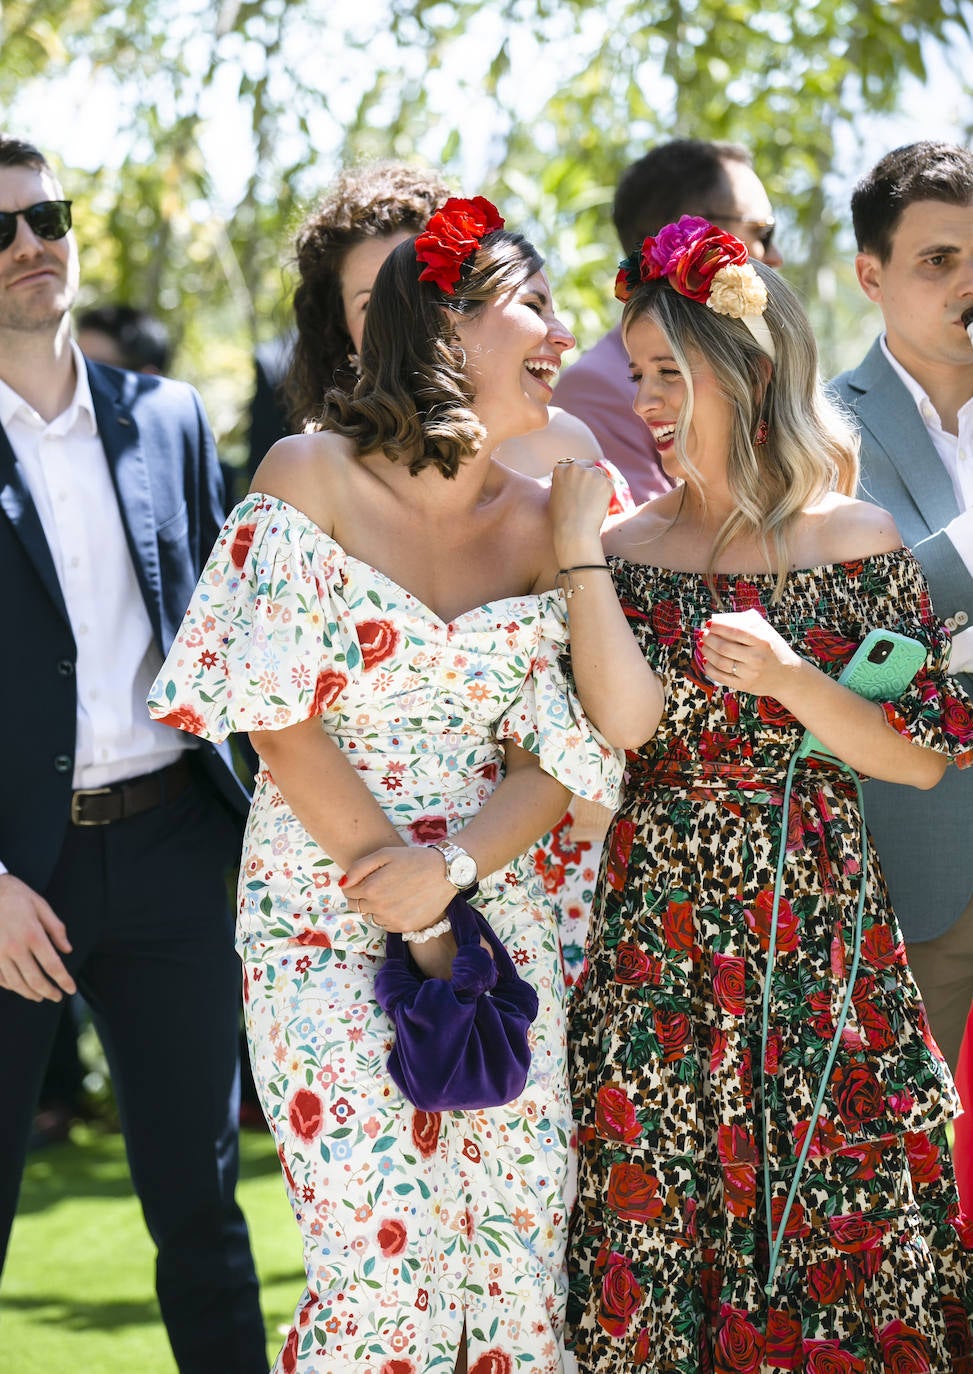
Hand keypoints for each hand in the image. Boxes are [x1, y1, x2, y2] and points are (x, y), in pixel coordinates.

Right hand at [0, 874, 75, 1001]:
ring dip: (30, 993)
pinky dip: (11, 986)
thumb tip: (67, 950)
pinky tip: (19, 987)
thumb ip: (56, 929)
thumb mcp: (41, 906)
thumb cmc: (16, 895)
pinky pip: (0, 978)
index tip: (71, 989)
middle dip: (49, 992)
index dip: (64, 981)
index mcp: (33, 935)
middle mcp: (15, 948)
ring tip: (39, 996)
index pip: (53, 966)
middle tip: (57, 997)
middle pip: (35, 980)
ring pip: (16, 983)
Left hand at [342, 846, 453, 934]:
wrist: (446, 872)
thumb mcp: (385, 854)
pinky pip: (386, 926)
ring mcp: (392, 920)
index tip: (367, 878)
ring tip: (391, 894)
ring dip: (374, 908)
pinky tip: (400, 903)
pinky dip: (388, 917)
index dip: (355, 884)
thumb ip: (359, 868)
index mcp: (371, 888)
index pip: (347, 892)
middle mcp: (380, 908)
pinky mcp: (405, 928)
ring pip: (370, 918)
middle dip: (362, 896)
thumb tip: (342, 884)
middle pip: (356, 907)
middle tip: (379, 885)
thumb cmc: (414, 859)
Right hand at [549, 458, 612, 564]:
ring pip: (600, 474)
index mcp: (560, 469)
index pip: (573, 464)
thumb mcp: (555, 495)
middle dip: (589, 476)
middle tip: (588, 494)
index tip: (578, 485)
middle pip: (588, 465)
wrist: (574, 531)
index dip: (577, 474)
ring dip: (598, 484)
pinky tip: (598, 506)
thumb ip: (564, 482)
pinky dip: (606, 494)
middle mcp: (575, 467)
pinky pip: (609, 484)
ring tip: (591, 503)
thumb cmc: (561, 519)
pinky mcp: (606, 483)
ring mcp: (592, 474)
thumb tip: (574, 479)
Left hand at [701, 609, 801, 697]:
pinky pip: (721, 677)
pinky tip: (706, 661)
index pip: (735, 631)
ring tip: (703, 645)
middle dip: (709, 639)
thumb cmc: (773, 649)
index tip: (709, 623)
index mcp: (763, 641)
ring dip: (707, 652)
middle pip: (724, 647)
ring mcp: (750, 673)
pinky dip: (709, 668)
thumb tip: (717, 620)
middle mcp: (757, 658)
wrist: (788, 676)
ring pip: (720, 662)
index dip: (718, 627)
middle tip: (703, 634)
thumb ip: (745, 623)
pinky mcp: (745, 685)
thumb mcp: (766, 632)